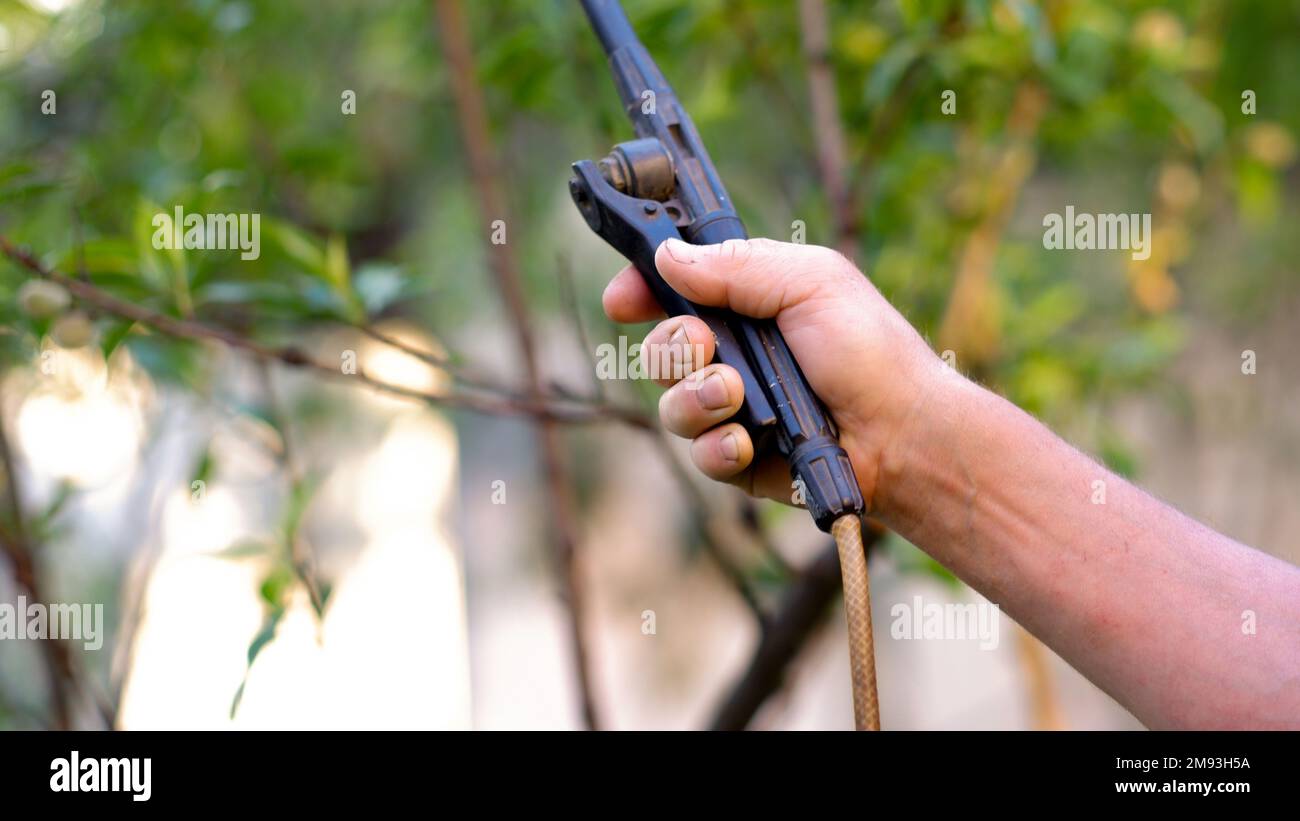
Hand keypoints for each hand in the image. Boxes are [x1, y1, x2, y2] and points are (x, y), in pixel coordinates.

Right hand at [602, 237, 941, 511]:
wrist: (903, 434)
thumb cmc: (870, 351)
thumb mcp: (809, 282)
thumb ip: (736, 265)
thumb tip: (666, 255)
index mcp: (749, 301)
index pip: (674, 289)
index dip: (641, 289)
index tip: (623, 300)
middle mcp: (735, 353)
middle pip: (660, 347)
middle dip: (673, 346)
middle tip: (705, 346)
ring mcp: (734, 408)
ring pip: (671, 402)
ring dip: (696, 397)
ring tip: (735, 397)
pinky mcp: (739, 458)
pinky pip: (698, 452)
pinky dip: (718, 446)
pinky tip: (748, 443)